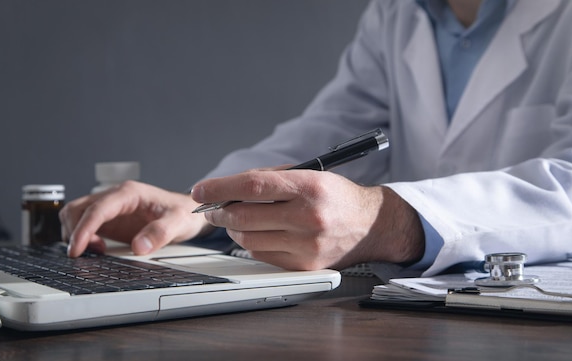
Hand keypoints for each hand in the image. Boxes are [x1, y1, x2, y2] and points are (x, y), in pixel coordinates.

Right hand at [59, 180, 212, 256]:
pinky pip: (83, 224)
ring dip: (76, 234)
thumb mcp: (179, 222)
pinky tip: (98, 248)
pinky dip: (81, 237)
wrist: (187, 212)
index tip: (77, 249)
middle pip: (77, 209)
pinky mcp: (109, 220)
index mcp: (129, 193)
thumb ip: (161, 233)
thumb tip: (140, 246)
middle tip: (90, 252)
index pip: (97, 209)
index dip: (83, 229)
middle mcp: (116, 197)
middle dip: (76, 232)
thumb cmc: (183, 212)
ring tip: (97, 250)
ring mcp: (110, 208)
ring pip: (75, 214)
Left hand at [191, 170, 423, 269]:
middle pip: (244, 216)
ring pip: (248, 239)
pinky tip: (256, 233)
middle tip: (210, 208)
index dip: (220, 188)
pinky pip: (262, 256)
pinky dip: (251, 244)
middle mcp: (309, 217)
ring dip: (233, 228)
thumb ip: (270, 179)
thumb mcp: (309, 175)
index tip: (200, 190)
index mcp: (309, 187)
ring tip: (234, 219)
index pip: (253, 185)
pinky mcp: (304, 265)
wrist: (371, 225)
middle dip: (219, 211)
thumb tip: (227, 189)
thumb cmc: (335, 196)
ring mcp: (307, 245)